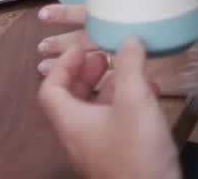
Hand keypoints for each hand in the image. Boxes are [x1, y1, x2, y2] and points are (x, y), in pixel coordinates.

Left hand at [38, 39, 181, 178]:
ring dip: (107, 88)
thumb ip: (130, 66)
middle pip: (71, 99)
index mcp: (71, 122)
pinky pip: (111, 125)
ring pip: (93, 111)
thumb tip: (129, 39)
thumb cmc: (137, 151)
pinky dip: (122, 105)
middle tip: (104, 56)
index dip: (62, 65)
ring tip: (128, 71)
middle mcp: (77, 137)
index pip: (50, 89)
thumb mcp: (134, 100)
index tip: (81, 48)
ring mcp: (95, 150)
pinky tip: (147, 95)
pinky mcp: (115, 158)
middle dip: (86, 73)